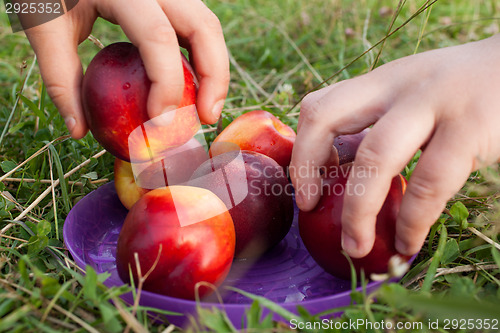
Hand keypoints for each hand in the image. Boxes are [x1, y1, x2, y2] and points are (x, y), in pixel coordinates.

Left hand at [23, 0, 228, 138]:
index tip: (160, 123)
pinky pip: (197, 25)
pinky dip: (203, 57)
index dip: (167, 84)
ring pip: (208, 25)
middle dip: (213, 77)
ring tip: (206, 108)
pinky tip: (195, 86)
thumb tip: (78, 131)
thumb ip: (61, 78)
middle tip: (205, 118)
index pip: (158, 37)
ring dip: (215, 69)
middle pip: (204, 27)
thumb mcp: (45, 28)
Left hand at [290, 34, 499, 257]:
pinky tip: (408, 243)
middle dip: (307, 168)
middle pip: (326, 118)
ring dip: (358, 211)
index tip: (307, 187)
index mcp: (380, 81)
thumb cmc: (463, 91)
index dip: (302, 149)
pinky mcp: (471, 128)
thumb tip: (343, 171)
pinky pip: (428, 184)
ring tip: (354, 247)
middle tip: (309, 207)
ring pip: (375, 159)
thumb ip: (381, 121)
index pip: (319, 106)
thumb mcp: (413, 93)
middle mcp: (398, 86)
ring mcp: (434, 104)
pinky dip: (413, 222)